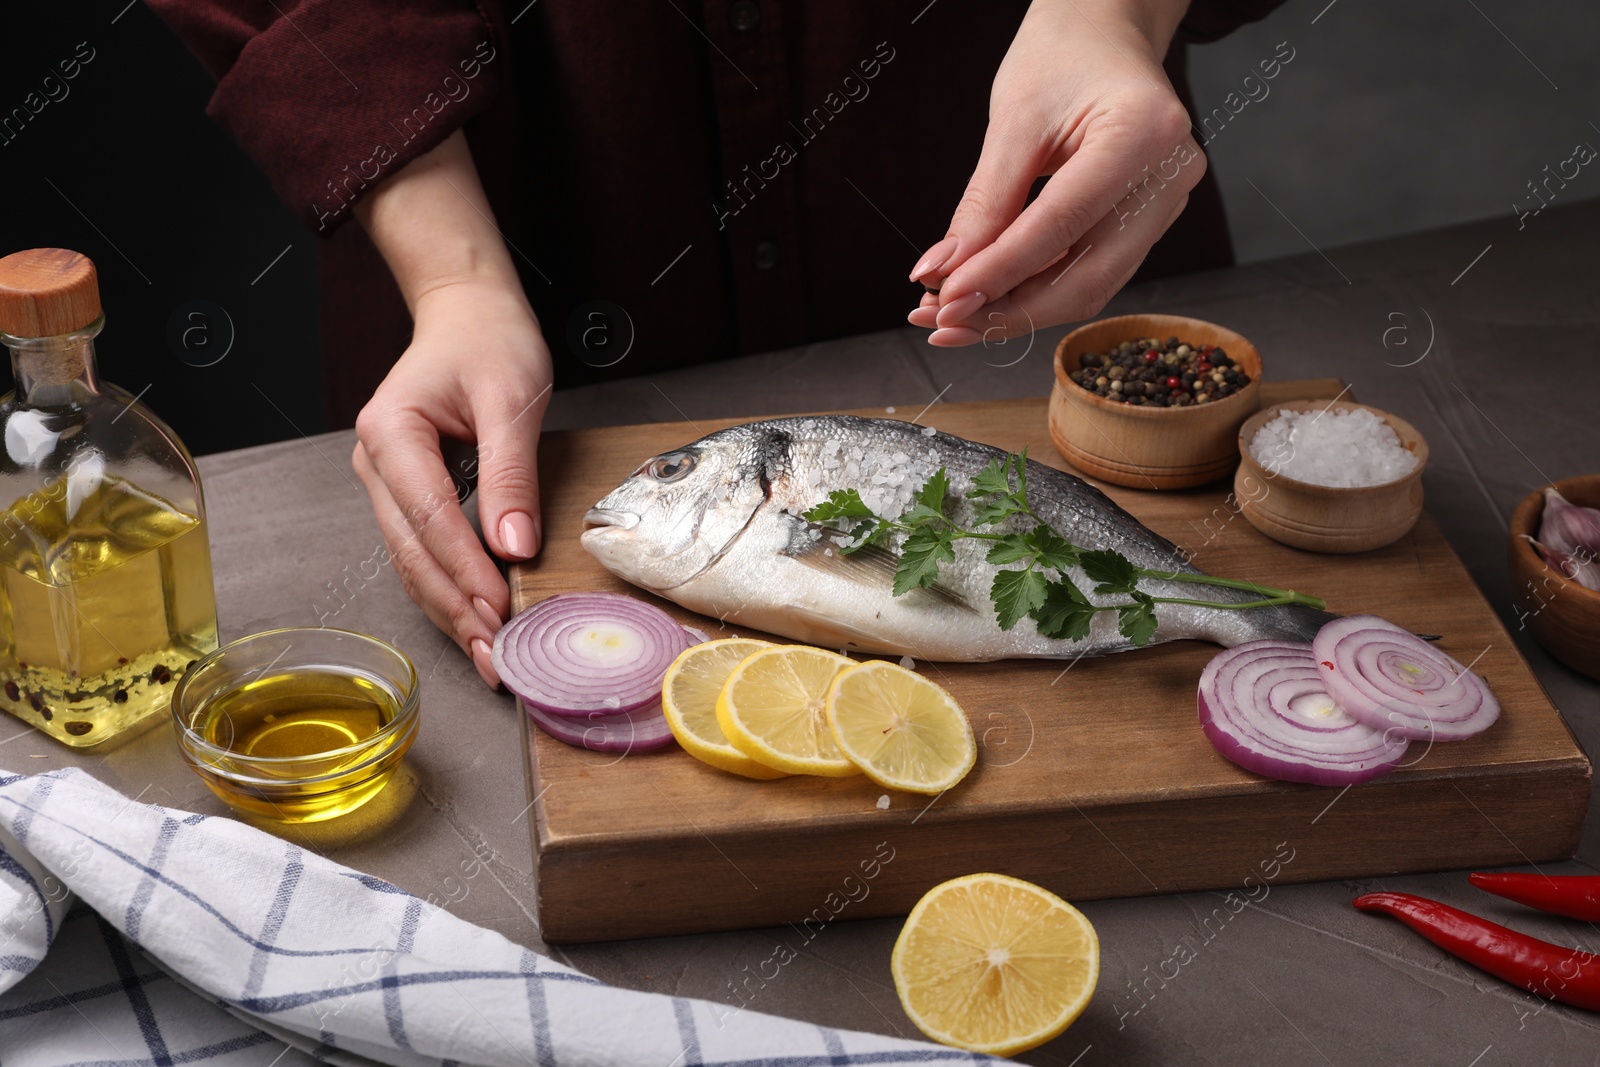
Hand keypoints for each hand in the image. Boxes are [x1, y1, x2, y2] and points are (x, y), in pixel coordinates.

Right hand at [353, 282, 550, 686]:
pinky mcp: (406, 496)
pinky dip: (450, 589)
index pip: (429, 515)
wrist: (468, 313)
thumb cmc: (489, 341)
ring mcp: (385, 483)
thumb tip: (514, 547)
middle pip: (411, 552)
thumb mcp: (513, 397)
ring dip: (450, 610)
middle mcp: (376, 463)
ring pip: (412, 562)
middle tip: (496, 654)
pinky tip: (477, 622)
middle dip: (454, 607)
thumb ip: (512, 473)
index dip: (464, 568)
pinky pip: (423, 552)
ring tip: (489, 655)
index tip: (499, 608)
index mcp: (391, 431)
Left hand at [908, 0, 1203, 345]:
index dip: (999, 274)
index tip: (945, 302)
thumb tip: (943, 276)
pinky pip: (1091, 271)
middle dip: (1008, 311)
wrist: (1103, 32)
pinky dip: (1036, 290)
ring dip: (1017, 310)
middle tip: (943, 324)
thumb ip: (983, 205)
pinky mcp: (1150, 220)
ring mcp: (1167, 202)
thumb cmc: (1061, 57)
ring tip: (953, 316)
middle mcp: (1170, 176)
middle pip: (1086, 277)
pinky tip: (988, 297)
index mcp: (1144, 134)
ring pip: (1089, 286)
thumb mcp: (1012, 121)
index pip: (1062, 226)